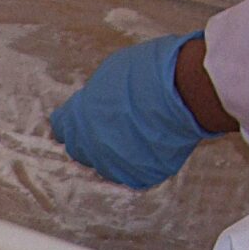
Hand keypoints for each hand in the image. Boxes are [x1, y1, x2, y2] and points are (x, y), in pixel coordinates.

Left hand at [49, 32, 215, 187]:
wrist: (185, 91)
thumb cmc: (148, 73)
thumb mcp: (109, 74)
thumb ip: (94, 96)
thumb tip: (92, 104)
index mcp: (77, 121)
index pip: (62, 127)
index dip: (72, 121)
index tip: (80, 118)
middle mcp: (91, 149)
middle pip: (81, 149)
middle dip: (91, 138)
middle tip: (113, 124)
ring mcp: (115, 166)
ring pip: (107, 163)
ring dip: (115, 151)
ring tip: (138, 131)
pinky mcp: (140, 176)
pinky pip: (134, 171)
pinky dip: (141, 159)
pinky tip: (153, 143)